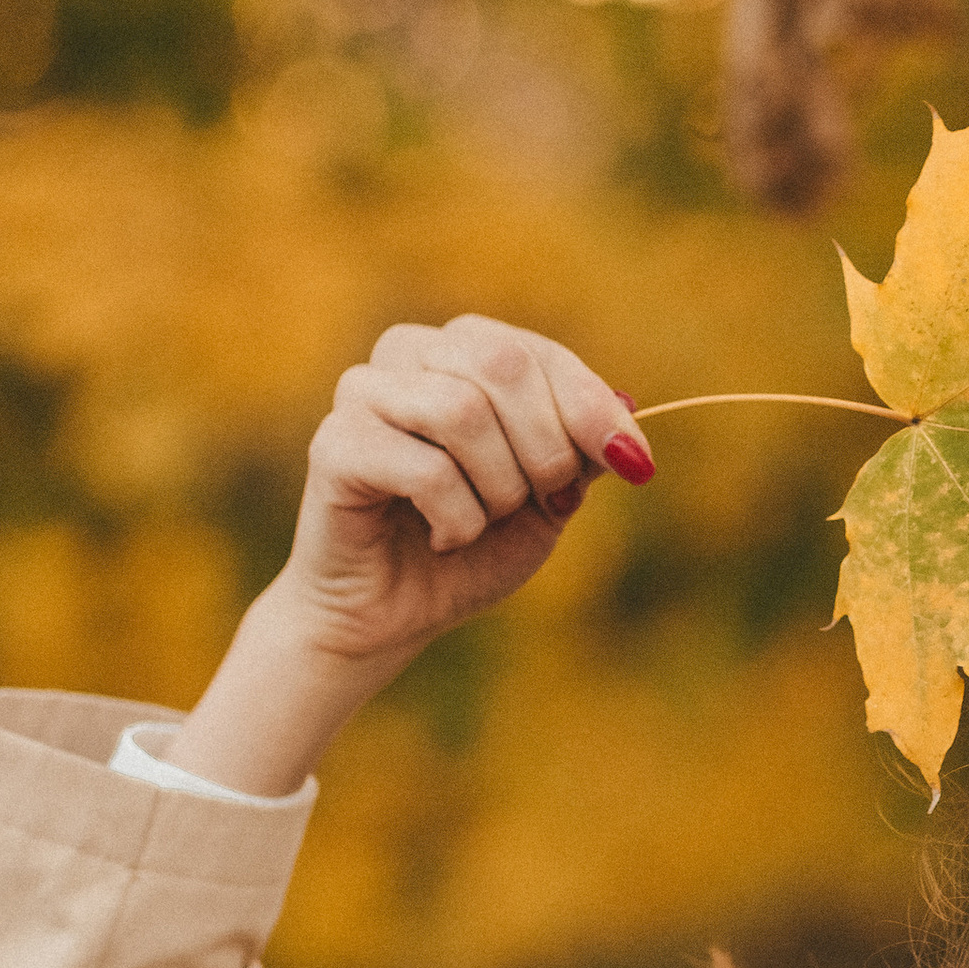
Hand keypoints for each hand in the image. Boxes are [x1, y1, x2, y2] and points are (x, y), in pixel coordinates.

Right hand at [165, 319, 649, 796]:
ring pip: (463, 411)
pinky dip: (457, 517)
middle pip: (504, 365)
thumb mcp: (548, 497)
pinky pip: (425, 468)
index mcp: (459, 349)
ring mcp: (362, 393)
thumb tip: (628, 404)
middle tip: (540, 502)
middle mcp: (407, 354)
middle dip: (546, 448)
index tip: (634, 464)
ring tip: (481, 522)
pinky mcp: (334, 445)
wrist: (389, 618)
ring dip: (498, 486)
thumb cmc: (468, 549)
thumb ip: (583, 449)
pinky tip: (443, 538)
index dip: (592, 408)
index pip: (538, 353)